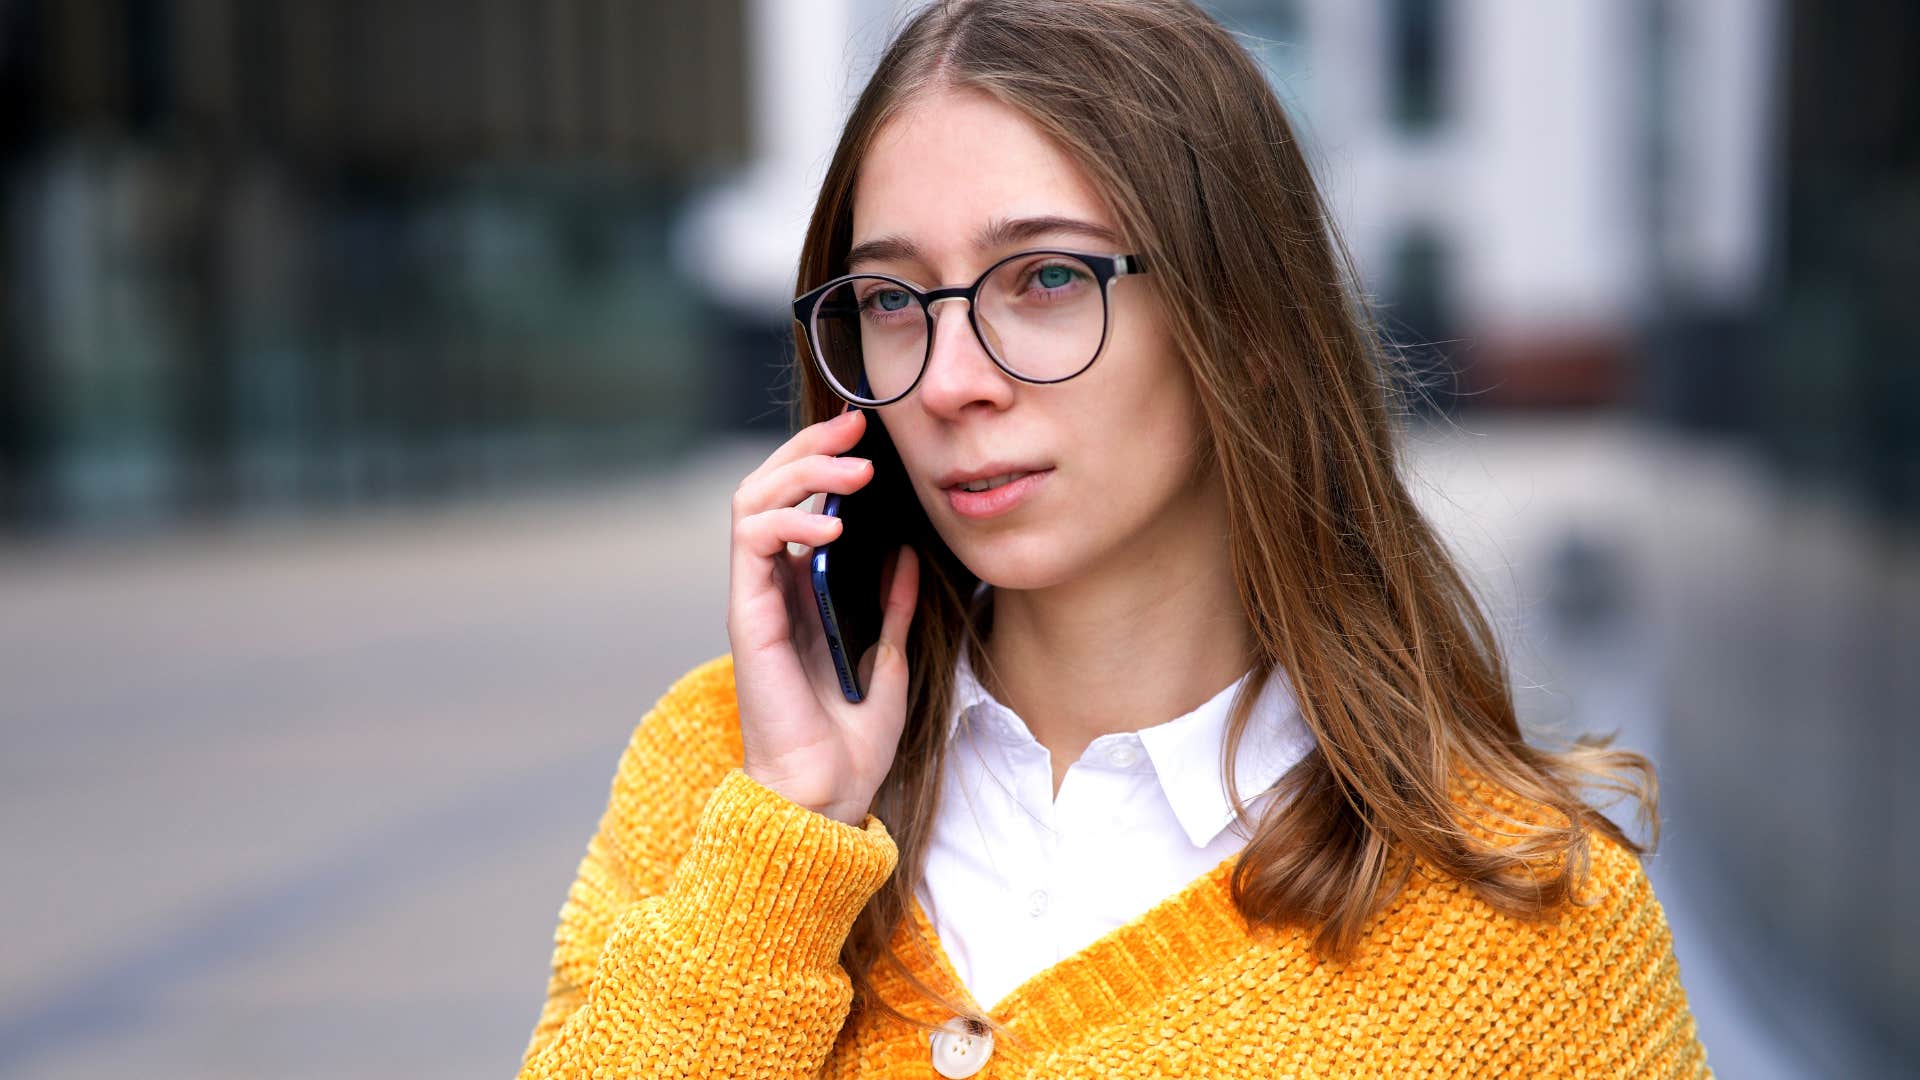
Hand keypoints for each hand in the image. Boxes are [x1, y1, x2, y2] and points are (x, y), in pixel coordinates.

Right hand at [725, 407, 920, 826]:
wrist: (825, 795)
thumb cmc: (849, 745)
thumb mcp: (891, 664)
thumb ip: (895, 611)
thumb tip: (908, 557)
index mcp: (799, 595)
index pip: (797, 503)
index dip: (823, 459)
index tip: (867, 434)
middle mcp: (771, 589)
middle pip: (768, 488)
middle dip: (809, 445)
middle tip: (855, 424)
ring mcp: (755, 599)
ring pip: (752, 502)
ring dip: (800, 471)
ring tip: (851, 470)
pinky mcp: (748, 616)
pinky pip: (752, 544)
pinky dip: (788, 520)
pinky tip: (831, 523)